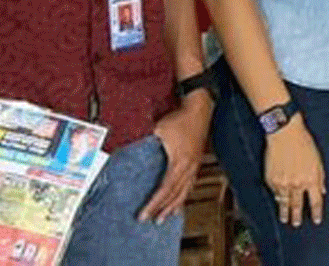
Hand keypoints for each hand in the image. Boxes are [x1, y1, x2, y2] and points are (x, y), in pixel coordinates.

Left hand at [139, 93, 209, 221]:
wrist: (200, 109)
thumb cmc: (180, 118)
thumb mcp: (160, 129)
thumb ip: (147, 142)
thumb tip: (128, 148)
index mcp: (179, 162)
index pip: (165, 189)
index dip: (154, 204)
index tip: (144, 214)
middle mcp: (188, 167)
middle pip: (176, 194)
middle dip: (163, 209)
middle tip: (152, 221)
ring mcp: (194, 165)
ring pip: (185, 191)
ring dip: (175, 206)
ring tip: (166, 217)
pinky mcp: (196, 161)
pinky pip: (190, 184)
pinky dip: (184, 195)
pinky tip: (180, 199)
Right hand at [265, 118, 326, 226]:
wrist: (284, 134)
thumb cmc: (303, 143)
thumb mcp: (318, 160)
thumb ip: (320, 178)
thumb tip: (322, 191)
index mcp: (311, 179)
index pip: (315, 202)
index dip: (316, 213)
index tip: (316, 220)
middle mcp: (297, 184)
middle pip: (297, 205)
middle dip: (297, 216)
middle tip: (296, 224)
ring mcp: (282, 183)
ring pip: (284, 202)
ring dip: (284, 212)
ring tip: (284, 219)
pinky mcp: (270, 179)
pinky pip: (274, 193)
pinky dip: (276, 198)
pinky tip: (277, 201)